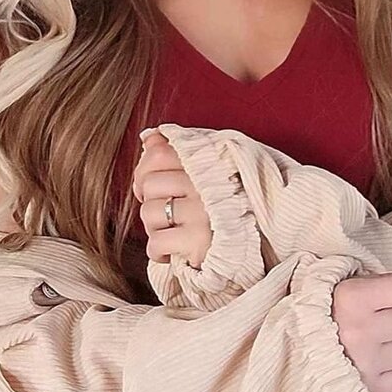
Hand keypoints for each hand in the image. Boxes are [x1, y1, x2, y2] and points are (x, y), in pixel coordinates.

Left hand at [132, 132, 212, 268]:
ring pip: (148, 212)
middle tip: (168, 216)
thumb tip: (149, 137)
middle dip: (151, 203)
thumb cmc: (220, 212)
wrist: (247, 254)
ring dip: (155, 229)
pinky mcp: (198, 240)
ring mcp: (202, 211)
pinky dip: (158, 252)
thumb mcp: (206, 175)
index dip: (145, 171)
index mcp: (209, 162)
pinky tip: (173, 251)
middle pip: (149, 184)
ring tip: (174, 233)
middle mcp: (207, 183)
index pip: (159, 154)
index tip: (154, 188)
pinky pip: (156, 241)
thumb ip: (177, 153)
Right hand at [331, 267, 391, 391]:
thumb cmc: (324, 313)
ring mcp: (366, 362)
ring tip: (371, 341)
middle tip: (380, 317)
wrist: (291, 355)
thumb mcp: (349, 285)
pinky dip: (391, 370)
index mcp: (352, 298)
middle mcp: (360, 330)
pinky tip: (371, 362)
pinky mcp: (370, 389)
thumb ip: (389, 277)